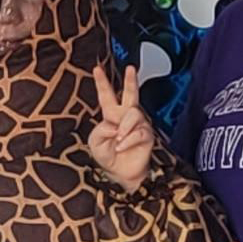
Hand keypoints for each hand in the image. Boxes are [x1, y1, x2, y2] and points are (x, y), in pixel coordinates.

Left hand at [85, 61, 155, 191]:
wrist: (121, 173)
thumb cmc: (107, 155)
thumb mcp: (95, 141)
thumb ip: (101, 130)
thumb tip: (115, 125)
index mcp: (111, 114)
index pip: (106, 95)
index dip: (102, 82)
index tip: (97, 68)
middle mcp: (126, 116)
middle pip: (130, 94)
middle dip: (130, 80)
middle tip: (130, 68)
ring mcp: (138, 124)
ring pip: (133, 114)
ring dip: (124, 127)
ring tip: (118, 139)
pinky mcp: (147, 134)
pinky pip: (138, 132)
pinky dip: (127, 140)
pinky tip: (121, 146)